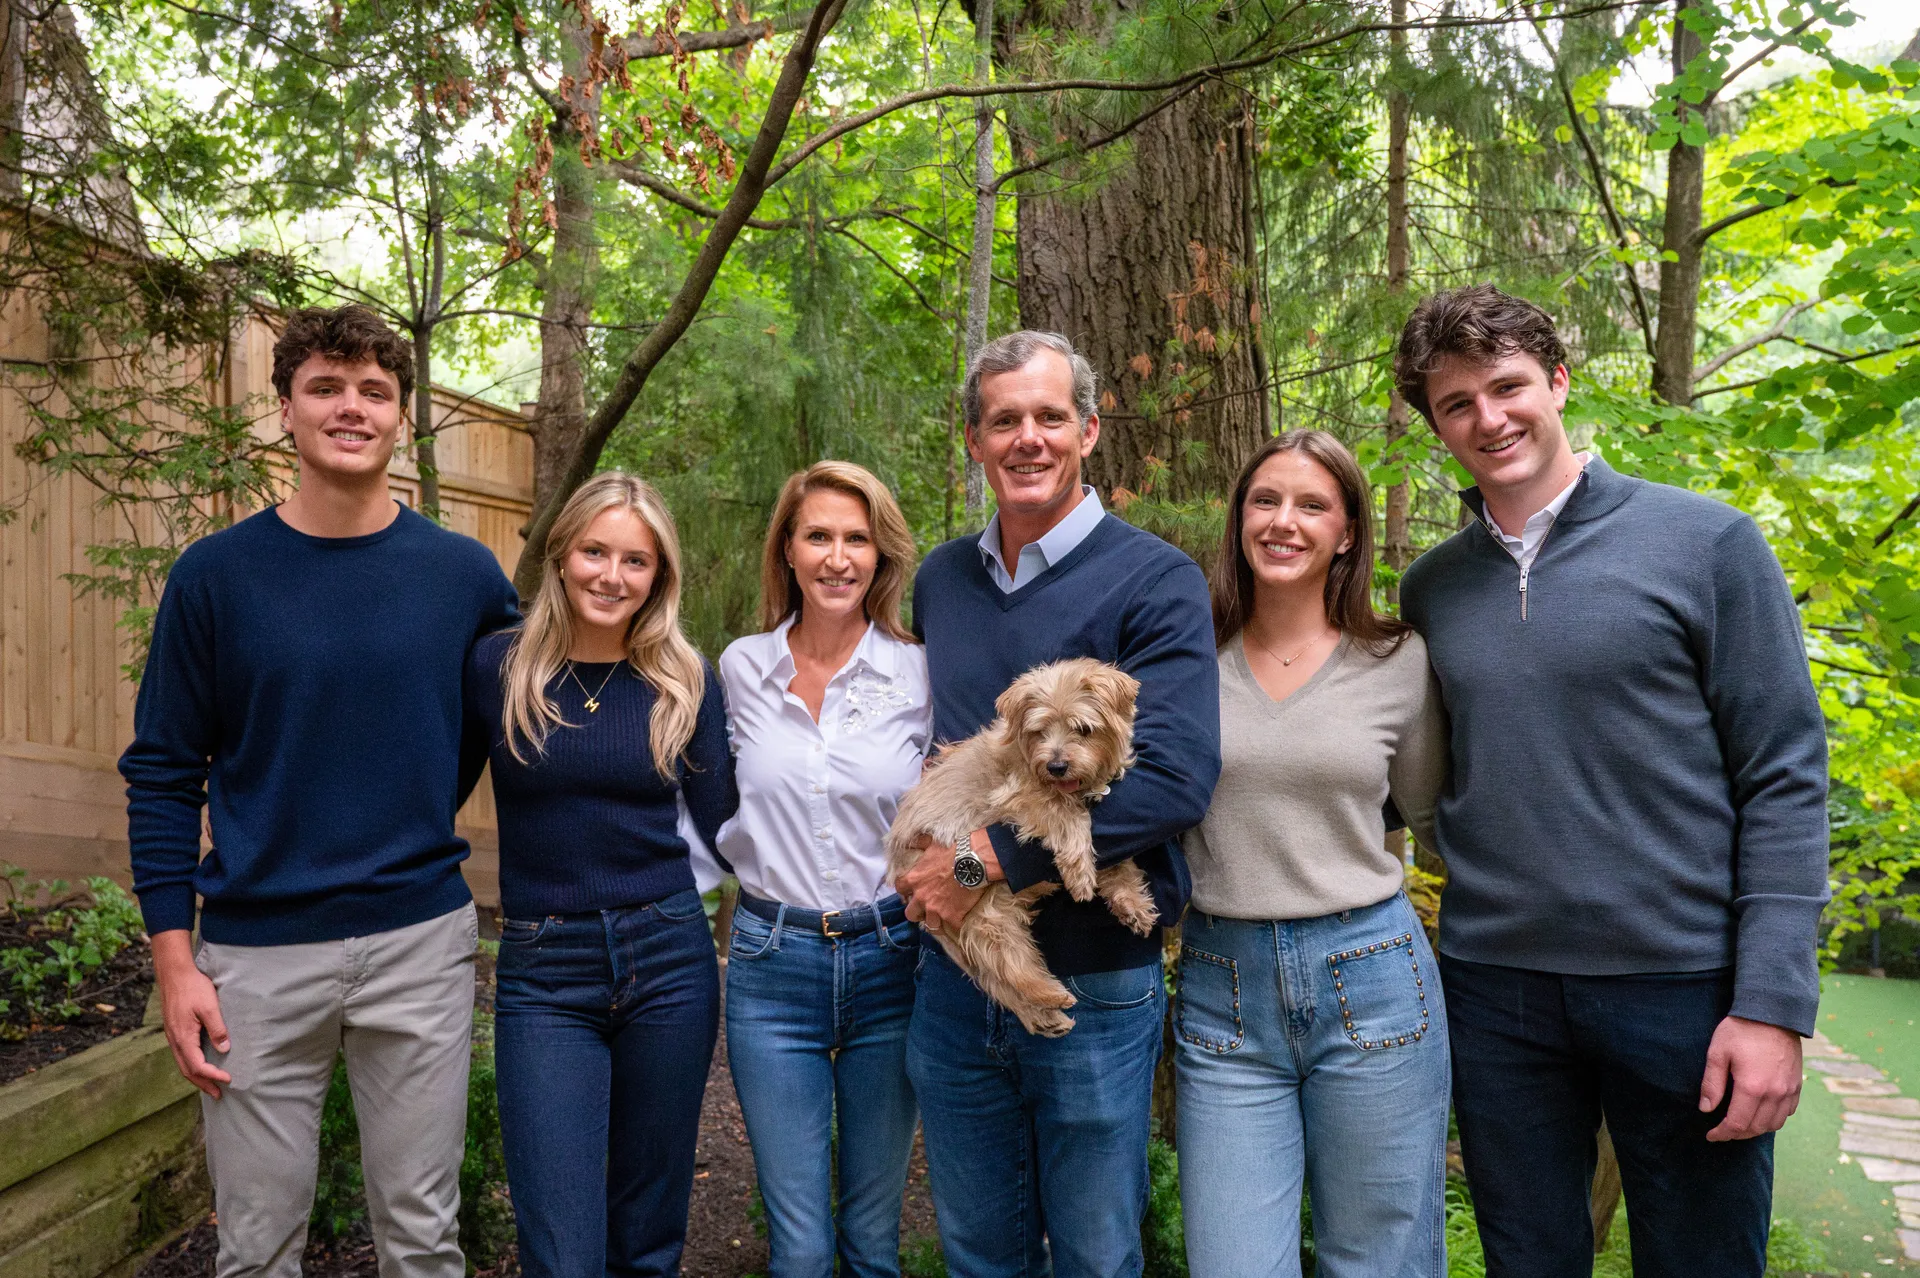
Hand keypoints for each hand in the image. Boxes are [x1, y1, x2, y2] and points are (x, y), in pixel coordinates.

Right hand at [152, 929, 231, 1098]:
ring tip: (211, 1085)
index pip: (198, 1066)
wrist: (174, 973)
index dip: (213, 1076)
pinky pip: (182, 1055)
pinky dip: (192, 1065)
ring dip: (197, 1077)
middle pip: (188, 1071)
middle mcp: (175, 1041)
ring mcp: (173, 1036)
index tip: (229, 1079)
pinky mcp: (175, 1030)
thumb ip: (217, 1029)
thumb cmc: (193, 987)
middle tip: (219, 1094)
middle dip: (203, 1084)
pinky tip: (201, 1065)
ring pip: (183, 1064)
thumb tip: (224, 1050)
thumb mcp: (209, 1007)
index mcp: (183, 1037)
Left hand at [896, 829, 999, 933]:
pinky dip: (954, 925)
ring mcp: (936, 909)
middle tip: (925, 908)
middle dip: (916, 912)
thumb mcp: (932, 843)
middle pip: (910, 914)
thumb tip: (909, 842)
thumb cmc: (953, 850)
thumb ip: (918, 843)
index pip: (900, 889)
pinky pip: (950, 929)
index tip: (911, 892)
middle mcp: (921, 897)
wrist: (974, 861)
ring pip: (929, 926)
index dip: (905, 892)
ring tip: (942, 918)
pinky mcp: (952, 917)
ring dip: (934, 922)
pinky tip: (958, 921)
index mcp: (914, 880)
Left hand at [1699, 1015, 1801, 1140]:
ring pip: (1774, 1124)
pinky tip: (1761, 1112)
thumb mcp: (1718, 1053)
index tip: (1711, 1135)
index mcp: (1752, 1088)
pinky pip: (1788, 1112)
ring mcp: (1789, 1090)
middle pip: (1756, 1128)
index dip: (1722, 1134)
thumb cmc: (1741, 1030)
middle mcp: (1774, 1094)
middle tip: (1723, 1131)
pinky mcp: (1797, 1084)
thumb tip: (1706, 1109)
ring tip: (1741, 1124)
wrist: (1774, 1012)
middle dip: (1737, 1134)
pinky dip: (1774, 1118)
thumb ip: (1711, 1084)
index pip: (1737, 1124)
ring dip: (1757, 1129)